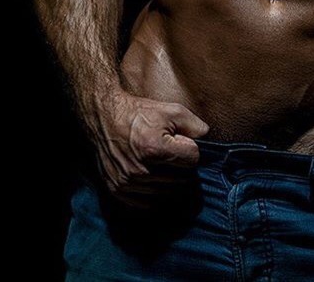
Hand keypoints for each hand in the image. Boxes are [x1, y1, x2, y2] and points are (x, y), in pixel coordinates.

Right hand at [91, 89, 210, 206]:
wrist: (105, 118)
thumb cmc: (140, 113)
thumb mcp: (172, 110)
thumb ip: (195, 125)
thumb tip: (208, 139)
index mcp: (154, 149)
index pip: (192, 160)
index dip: (190, 149)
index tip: (182, 142)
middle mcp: (140, 170)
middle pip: (181, 179)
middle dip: (181, 167)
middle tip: (173, 154)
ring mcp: (128, 183)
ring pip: (167, 193)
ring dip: (170, 181)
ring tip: (164, 165)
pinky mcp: (118, 190)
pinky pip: (147, 204)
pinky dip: (155, 194)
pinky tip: (154, 180)